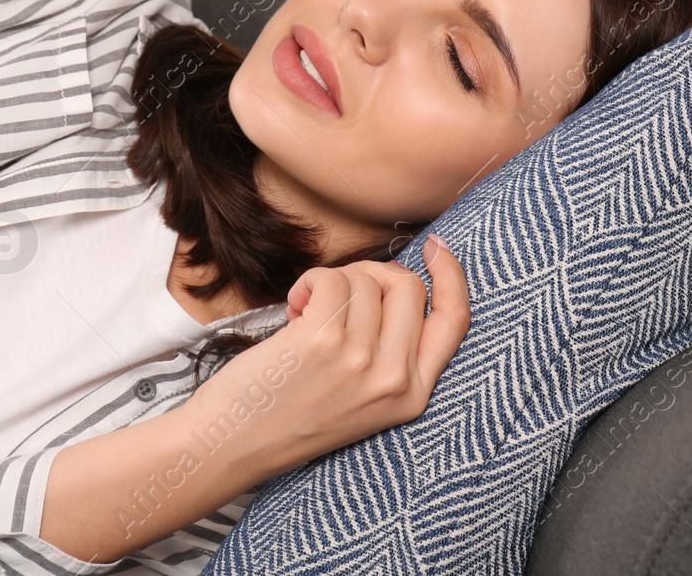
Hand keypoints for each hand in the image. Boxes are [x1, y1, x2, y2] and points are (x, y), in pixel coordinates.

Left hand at [181, 234, 470, 481]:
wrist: (236, 443)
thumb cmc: (292, 412)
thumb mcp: (364, 397)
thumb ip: (393, 350)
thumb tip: (396, 277)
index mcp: (413, 395)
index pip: (454, 321)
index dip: (451, 276)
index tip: (435, 247)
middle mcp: (394, 380)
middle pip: (407, 285)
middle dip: (371, 274)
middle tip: (337, 295)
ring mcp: (360, 359)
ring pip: (365, 279)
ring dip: (332, 282)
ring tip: (307, 314)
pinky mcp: (322, 341)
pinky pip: (331, 278)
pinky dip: (309, 282)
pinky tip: (294, 309)